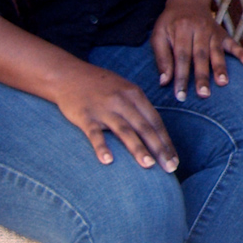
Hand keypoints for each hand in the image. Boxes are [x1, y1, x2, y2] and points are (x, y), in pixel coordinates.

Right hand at [51, 61, 177, 170]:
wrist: (68, 75)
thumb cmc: (100, 86)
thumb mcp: (125, 90)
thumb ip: (139, 108)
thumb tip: (155, 133)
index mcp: (135, 95)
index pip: (155, 121)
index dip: (166, 141)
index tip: (175, 159)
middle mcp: (123, 101)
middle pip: (145, 127)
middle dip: (160, 148)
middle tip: (170, 167)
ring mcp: (104, 109)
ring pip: (125, 131)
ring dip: (138, 149)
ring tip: (149, 165)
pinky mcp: (85, 116)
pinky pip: (94, 133)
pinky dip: (101, 147)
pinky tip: (108, 161)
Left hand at [150, 0, 242, 101]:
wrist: (188, 2)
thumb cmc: (170, 22)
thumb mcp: (158, 35)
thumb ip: (161, 58)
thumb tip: (164, 82)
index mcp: (181, 30)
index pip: (181, 57)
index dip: (181, 77)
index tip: (181, 96)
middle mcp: (199, 30)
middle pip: (200, 56)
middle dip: (202, 76)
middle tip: (203, 94)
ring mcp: (213, 32)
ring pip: (216, 52)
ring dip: (220, 68)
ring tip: (223, 83)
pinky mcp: (223, 34)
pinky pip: (234, 44)